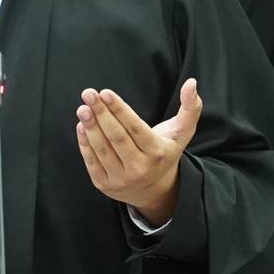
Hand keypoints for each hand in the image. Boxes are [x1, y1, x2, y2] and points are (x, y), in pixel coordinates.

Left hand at [75, 79, 200, 224]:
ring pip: (102, 149)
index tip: (106, 93)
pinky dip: (84, 143)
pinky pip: (91, 162)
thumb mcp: (182, 133)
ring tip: (83, 108)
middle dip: (101, 114)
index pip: (135, 128)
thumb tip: (191, 83)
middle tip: (89, 94)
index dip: (120, 110)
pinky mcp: (105, 185)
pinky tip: (81, 126)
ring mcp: (121, 179)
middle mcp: (139, 168)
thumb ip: (190, 108)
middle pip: (116, 137)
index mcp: (157, 153)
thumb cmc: (165, 153)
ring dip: (90, 127)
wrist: (155, 191)